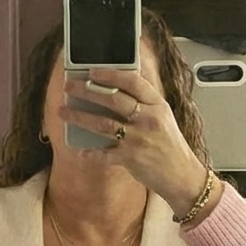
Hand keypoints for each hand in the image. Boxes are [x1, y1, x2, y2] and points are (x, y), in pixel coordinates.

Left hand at [59, 67, 213, 217]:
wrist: (182, 175)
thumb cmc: (170, 146)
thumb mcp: (163, 117)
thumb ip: (144, 103)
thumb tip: (119, 87)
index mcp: (157, 105)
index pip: (132, 82)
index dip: (110, 74)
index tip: (92, 70)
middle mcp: (148, 120)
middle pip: (113, 100)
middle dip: (87, 91)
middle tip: (69, 86)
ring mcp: (138, 140)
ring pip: (103, 124)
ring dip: (80, 117)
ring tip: (63, 112)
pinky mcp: (131, 159)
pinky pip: (104, 154)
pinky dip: (90, 153)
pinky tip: (78, 151)